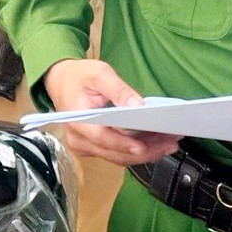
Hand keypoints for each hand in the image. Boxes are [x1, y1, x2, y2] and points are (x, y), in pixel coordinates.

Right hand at [42, 59, 179, 165]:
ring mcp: (86, 146)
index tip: (144, 146)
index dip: (124, 144)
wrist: (61, 81)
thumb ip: (119, 90)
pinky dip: (137, 150)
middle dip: (146, 150)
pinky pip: (117, 154)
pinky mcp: (94, 147)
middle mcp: (80, 139)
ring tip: (169, 142)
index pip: (103, 138)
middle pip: (115, 153)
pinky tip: (156, 142)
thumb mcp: (99, 74)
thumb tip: (138, 105)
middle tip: (170, 142)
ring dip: (146, 152)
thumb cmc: (78, 77)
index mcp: (78, 120)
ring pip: (119, 157)